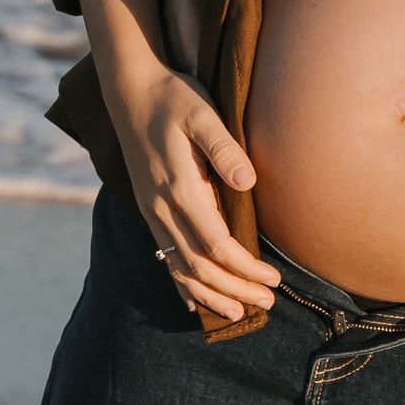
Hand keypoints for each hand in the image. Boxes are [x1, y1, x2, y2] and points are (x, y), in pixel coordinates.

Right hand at [106, 56, 281, 320]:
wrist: (131, 90)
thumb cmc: (174, 98)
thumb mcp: (203, 114)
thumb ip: (224, 149)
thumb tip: (247, 182)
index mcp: (180, 189)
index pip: (217, 244)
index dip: (246, 267)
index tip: (273, 279)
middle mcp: (162, 208)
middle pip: (199, 265)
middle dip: (234, 289)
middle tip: (267, 304)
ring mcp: (152, 211)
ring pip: (180, 267)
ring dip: (209, 293)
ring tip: (236, 314)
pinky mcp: (149, 208)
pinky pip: (164, 255)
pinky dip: (179, 282)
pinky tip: (191, 300)